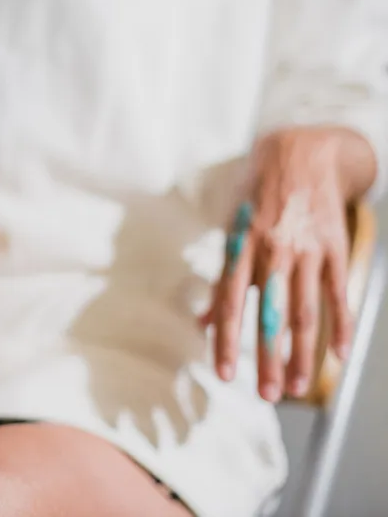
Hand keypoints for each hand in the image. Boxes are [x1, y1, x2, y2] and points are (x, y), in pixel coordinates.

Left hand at [203, 126, 375, 402]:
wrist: (302, 151)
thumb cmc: (256, 193)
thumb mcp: (228, 225)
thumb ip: (221, 279)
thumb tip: (205, 321)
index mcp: (240, 246)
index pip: (231, 302)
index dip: (227, 340)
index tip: (225, 374)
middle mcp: (273, 250)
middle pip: (269, 315)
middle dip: (267, 359)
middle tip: (267, 395)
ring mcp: (307, 249)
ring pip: (305, 312)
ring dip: (303, 354)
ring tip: (299, 386)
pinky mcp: (335, 247)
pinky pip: (339, 293)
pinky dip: (341, 325)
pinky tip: (339, 355)